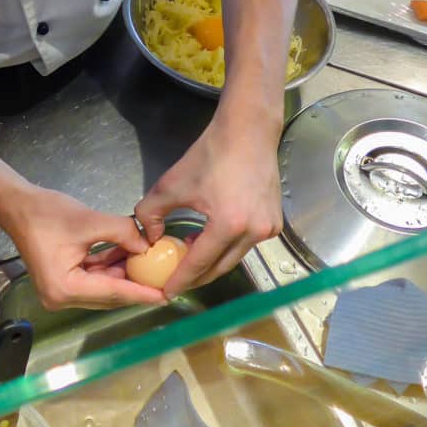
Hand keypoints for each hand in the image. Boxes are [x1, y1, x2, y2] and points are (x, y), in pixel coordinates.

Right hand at [2, 186, 167, 310]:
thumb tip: (147, 246)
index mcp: (65, 289)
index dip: (141, 292)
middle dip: (135, 285)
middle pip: (108, 295)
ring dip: (123, 275)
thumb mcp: (89, 221)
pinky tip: (128, 256)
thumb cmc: (47, 213)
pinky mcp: (61, 281)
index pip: (113, 292)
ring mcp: (60, 292)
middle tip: (163, 280)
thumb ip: (123, 234)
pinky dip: (109, 269)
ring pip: (102, 288)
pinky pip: (92, 279)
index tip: (166, 295)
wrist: (18, 206)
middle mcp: (61, 298)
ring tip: (150, 265)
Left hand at [134, 118, 282, 298]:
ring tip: (190, 255)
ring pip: (234, 257)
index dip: (180, 280)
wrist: (248, 133)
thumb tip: (151, 239)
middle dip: (197, 277)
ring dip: (212, 260)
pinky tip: (211, 238)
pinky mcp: (275, 223)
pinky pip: (247, 244)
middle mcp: (253, 232)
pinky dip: (228, 246)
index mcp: (228, 225)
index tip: (166, 293)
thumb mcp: (171, 184)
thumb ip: (151, 214)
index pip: (199, 263)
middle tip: (177, 281)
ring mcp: (268, 229)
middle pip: (220, 267)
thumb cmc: (210, 155)